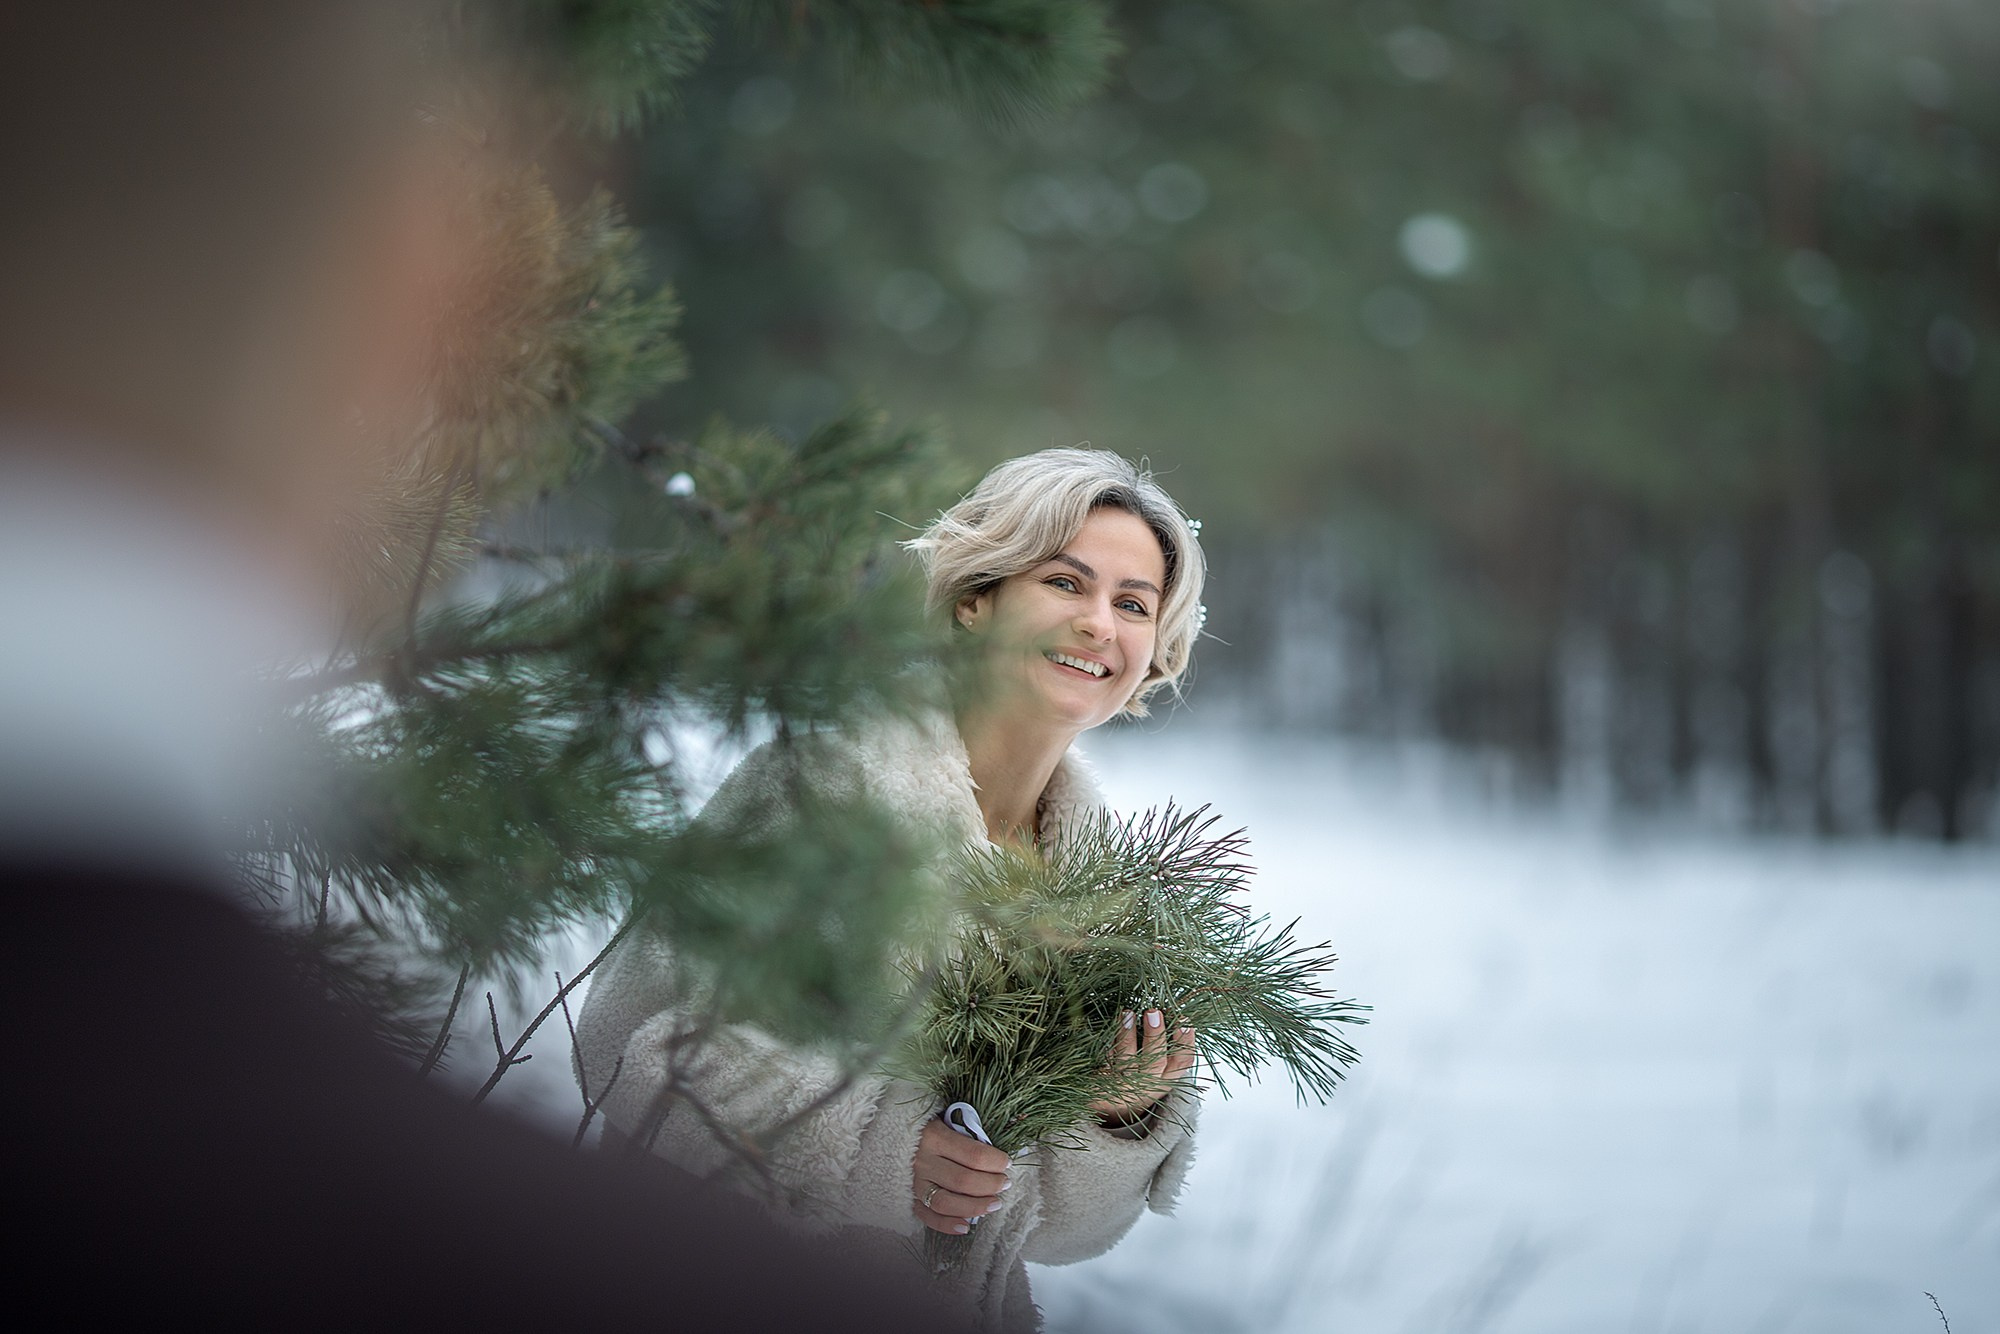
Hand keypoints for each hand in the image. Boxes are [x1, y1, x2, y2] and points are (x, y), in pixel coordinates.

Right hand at [911, 1116, 1010, 1235]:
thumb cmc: (925, 1127)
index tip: (1006, 1163)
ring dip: (975, 1206)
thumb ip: (966, 1136)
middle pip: (964, 1181)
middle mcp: (922, 1160)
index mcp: (934, 1136)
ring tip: (994, 1203)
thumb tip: (997, 1158)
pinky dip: (947, 1225)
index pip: (974, 1155)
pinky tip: (966, 1226)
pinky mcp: (907, 1197)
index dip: (996, 1162)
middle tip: (1004, 1183)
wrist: (886, 1134)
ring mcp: (913, 1182)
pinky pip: (928, 1217)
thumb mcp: (945, 1121)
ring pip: (947, 1202)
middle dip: (991, 1185)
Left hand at [1087, 1009, 1196, 1124]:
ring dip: (1128, 1035)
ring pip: (1127, 1062)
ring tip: (1127, 1013)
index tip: (1184, 1021)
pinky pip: (1104, 1062)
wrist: (1108, 1104)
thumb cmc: (1137, 1076)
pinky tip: (1109, 1025)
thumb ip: (1164, 1045)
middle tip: (1153, 1012)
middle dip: (1156, 1036)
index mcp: (1165, 1080)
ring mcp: (1124, 1086)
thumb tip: (1170, 1011)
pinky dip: (1107, 1043)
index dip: (1185, 1043)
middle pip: (1155, 1063)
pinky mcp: (1102, 1083)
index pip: (1181, 1063)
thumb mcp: (1157, 1066)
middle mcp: (1147, 1085)